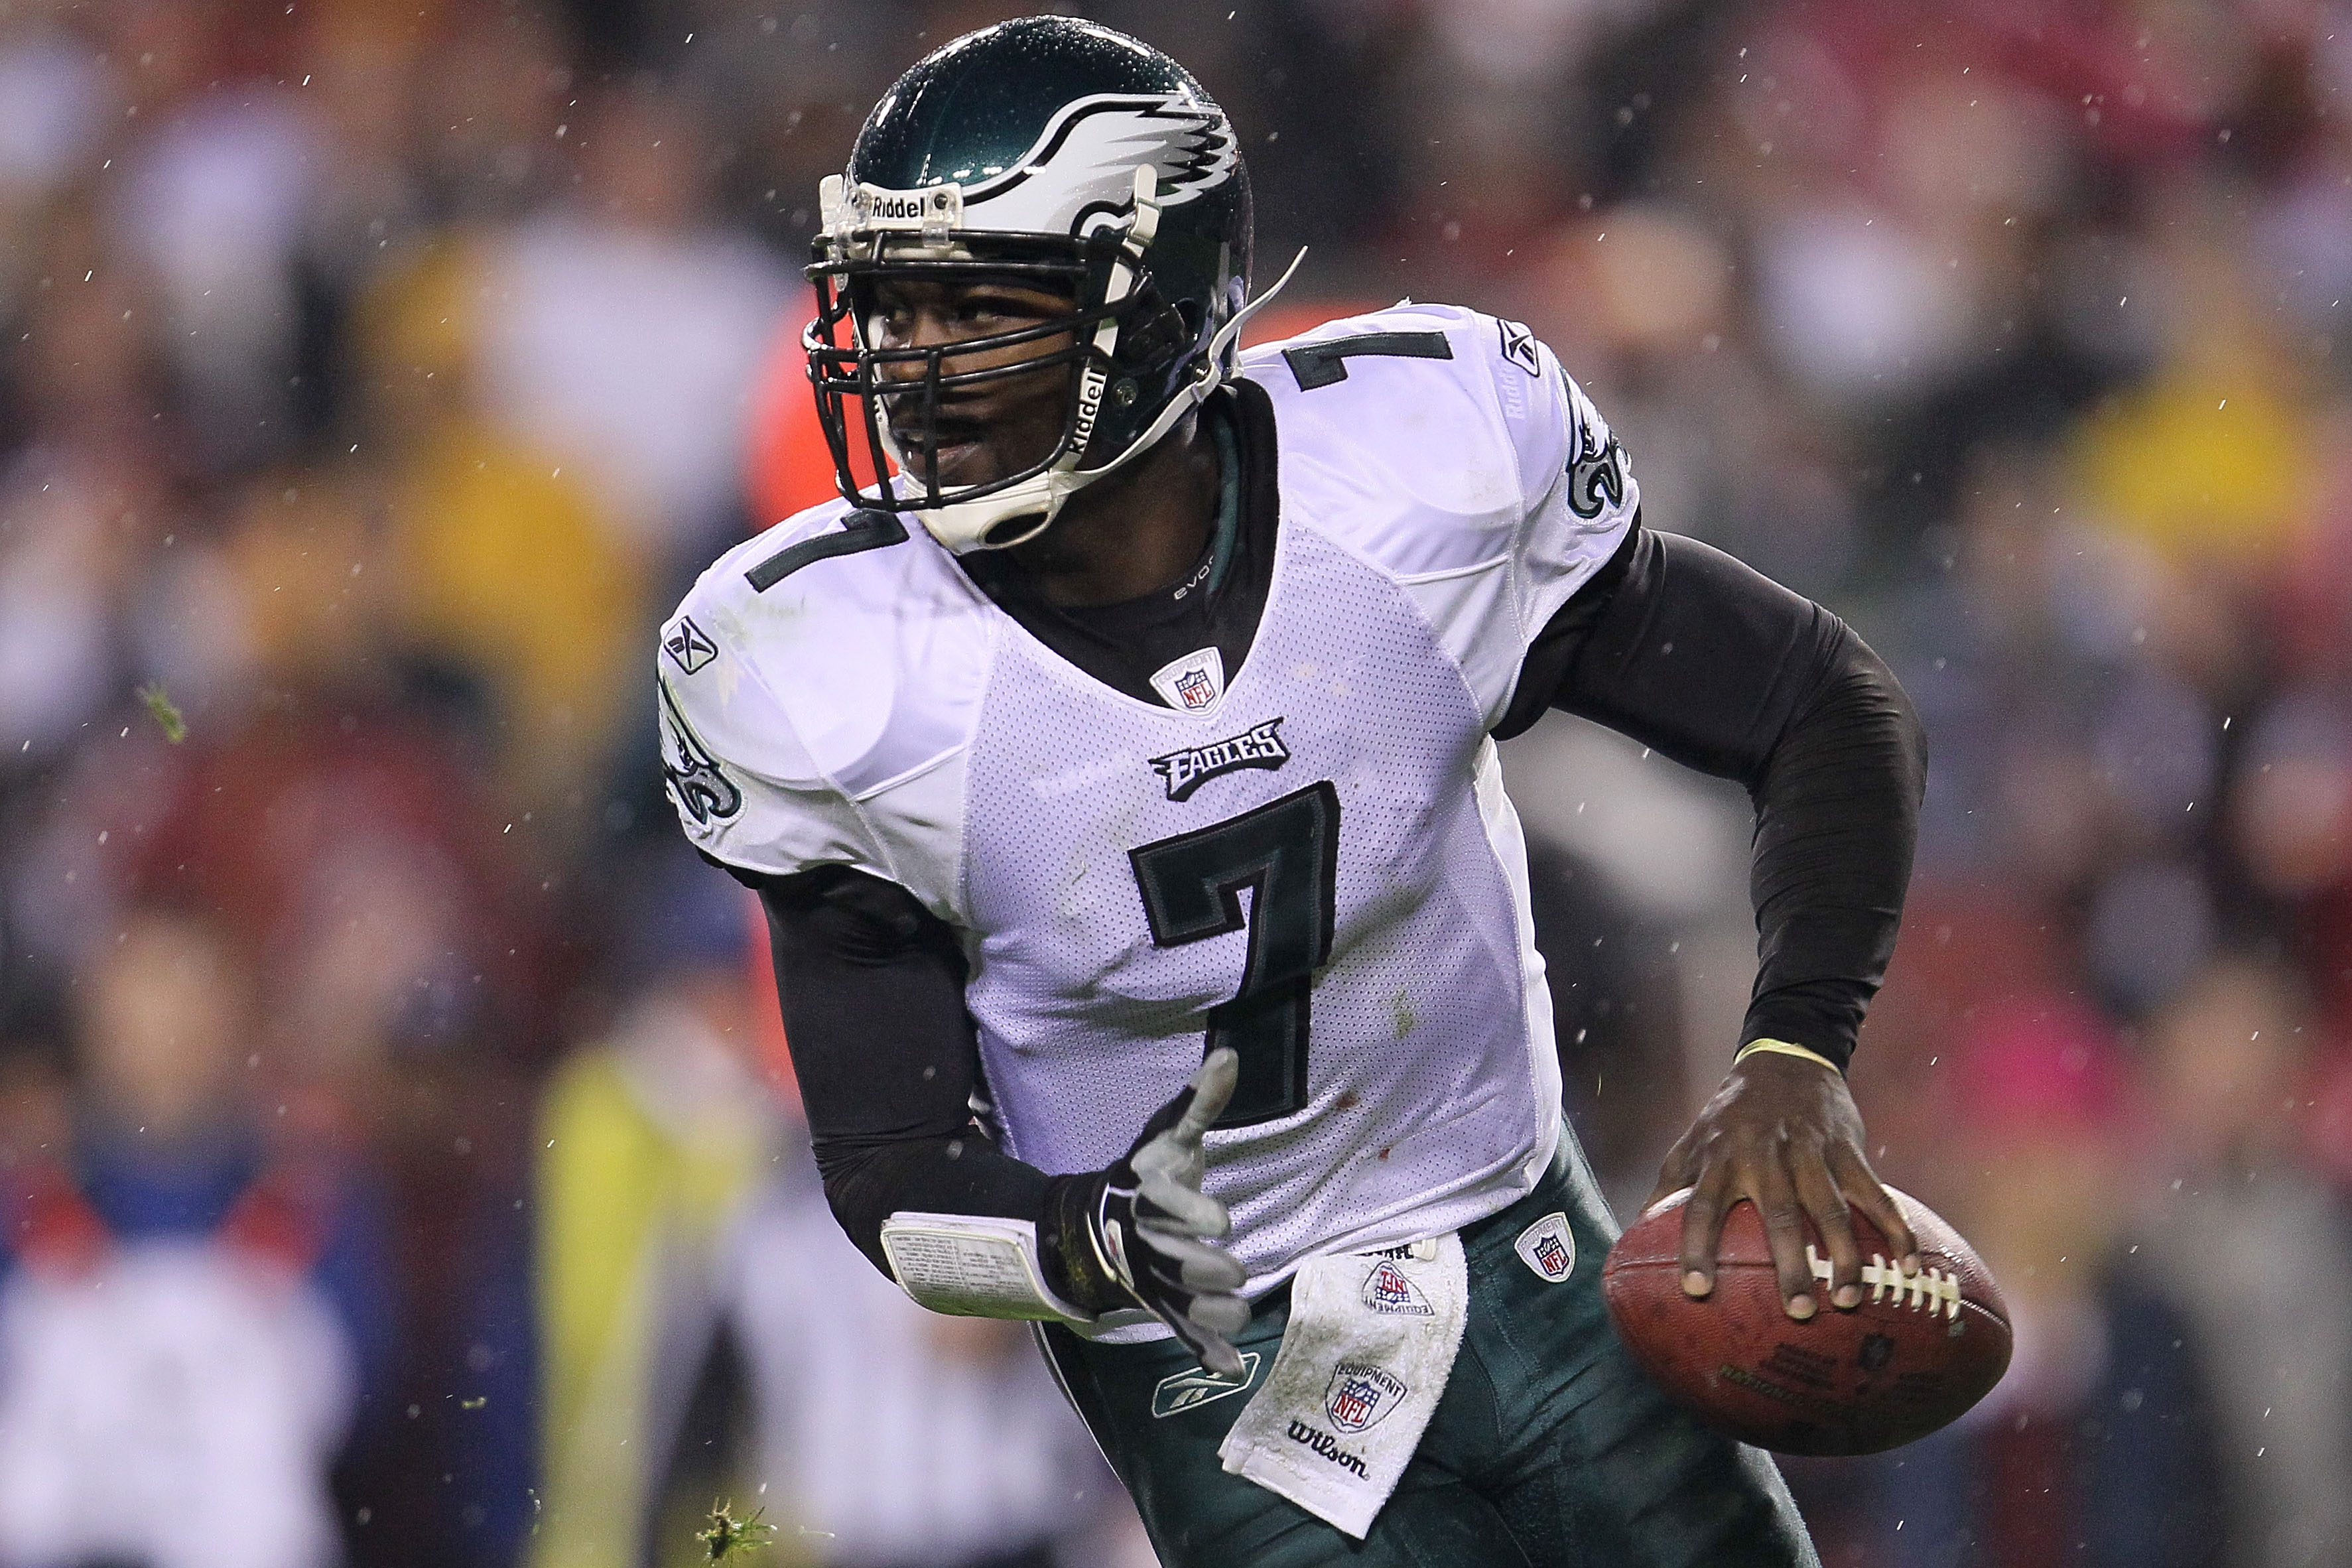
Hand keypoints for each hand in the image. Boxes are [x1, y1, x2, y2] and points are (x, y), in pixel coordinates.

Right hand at [1047, 1049, 1250, 1373]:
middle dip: (1206, 1268)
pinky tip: (1231, 1368)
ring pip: (1183, 1300)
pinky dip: (1205, 1350)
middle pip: (1176, 1260)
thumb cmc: (1150, 1174)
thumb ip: (1200, 1102)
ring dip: (1213, 1311)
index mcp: (1147, 1196)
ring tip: (1239, 1310)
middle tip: (1234, 1272)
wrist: (1101, 1223)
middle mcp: (1145, 1241)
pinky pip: (1182, 1330)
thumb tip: (1229, 1055)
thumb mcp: (1169, 1136)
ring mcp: (1152, 1278)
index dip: (1193, 1213)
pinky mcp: (1161, 1305)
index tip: (1223, 1221)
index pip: (1168, 1204)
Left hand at [1644, 1050, 1917, 1319]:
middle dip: (1789, 1264)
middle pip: (1778, 1215)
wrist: (1786, 1060)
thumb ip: (1666, 1191)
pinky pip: (1875, 1192)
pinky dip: (1895, 1227)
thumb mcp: (1689, 1144)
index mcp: (1720, 1158)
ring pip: (1831, 1209)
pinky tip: (1908, 1264)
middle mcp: (1764, 1156)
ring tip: (1847, 1299)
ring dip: (1844, 1256)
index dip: (1696, 1245)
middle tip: (1798, 1312)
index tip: (1695, 1289)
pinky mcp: (1847, 1150)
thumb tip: (1629, 1240)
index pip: (1703, 1205)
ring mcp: (1810, 1153)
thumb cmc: (1729, 1116)